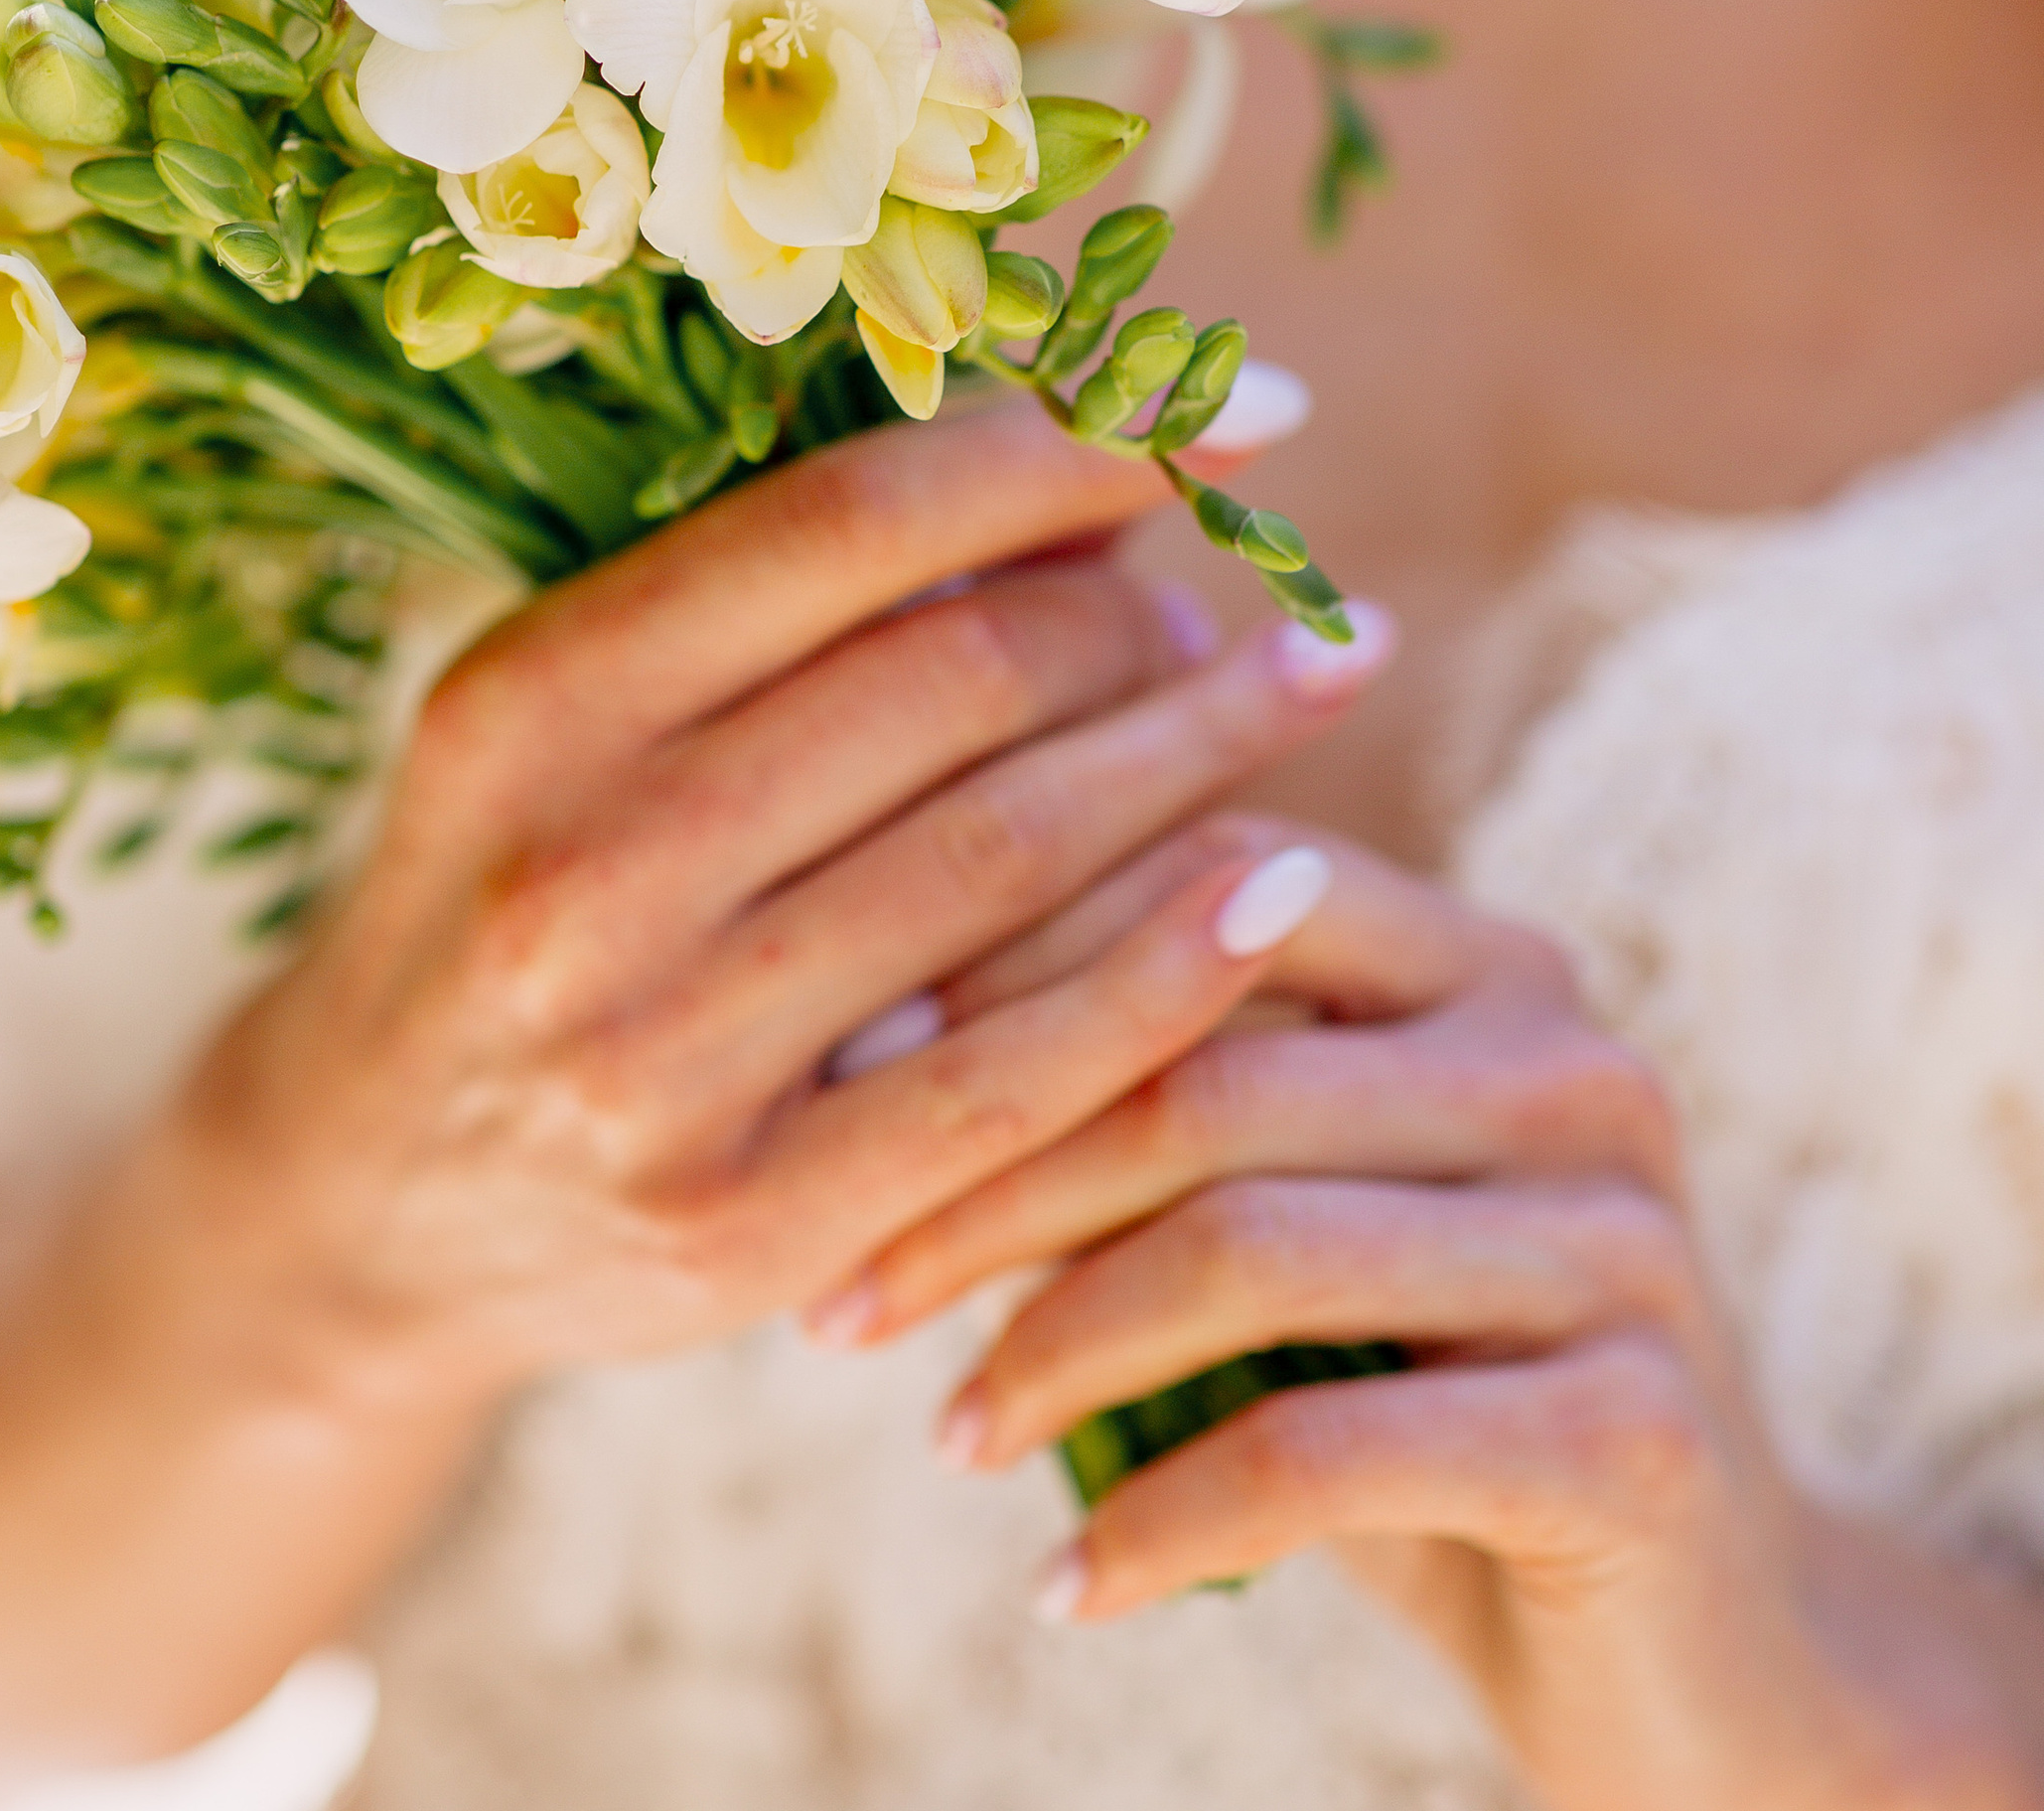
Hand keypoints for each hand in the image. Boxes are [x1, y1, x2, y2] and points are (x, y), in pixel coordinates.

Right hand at [0, 399, 1389, 1774]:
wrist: (354, 1202)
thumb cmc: (500, 903)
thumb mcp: (560, 723)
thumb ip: (767, 611)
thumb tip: (1075, 494)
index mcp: (529, 698)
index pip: (855, 520)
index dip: (1079, 443)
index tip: (1232, 410)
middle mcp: (582, 866)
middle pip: (957, 676)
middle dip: (1147, 610)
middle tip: (1238, 602)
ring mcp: (661, 1059)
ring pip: (1012, 854)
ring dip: (1200, 749)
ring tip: (1298, 684)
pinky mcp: (747, 1222)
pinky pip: (1022, 1075)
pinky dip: (1176, 964)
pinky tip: (1281, 884)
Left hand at [820, 826, 2043, 1810]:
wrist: (1693, 1645)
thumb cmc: (1419, 1391)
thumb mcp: (1287, 1219)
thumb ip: (1152, 1102)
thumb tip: (861, 1043)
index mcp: (1483, 961)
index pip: (1202, 888)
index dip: (1003, 975)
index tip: (842, 1078)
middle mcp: (1571, 1061)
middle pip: (1202, 1076)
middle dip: (986, 1188)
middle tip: (840, 1299)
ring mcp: (1623, 1239)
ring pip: (1244, 1246)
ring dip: (1051, 1352)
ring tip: (947, 1430)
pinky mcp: (1636, 1430)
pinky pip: (1320, 1450)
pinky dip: (1159, 1518)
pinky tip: (1068, 1578)